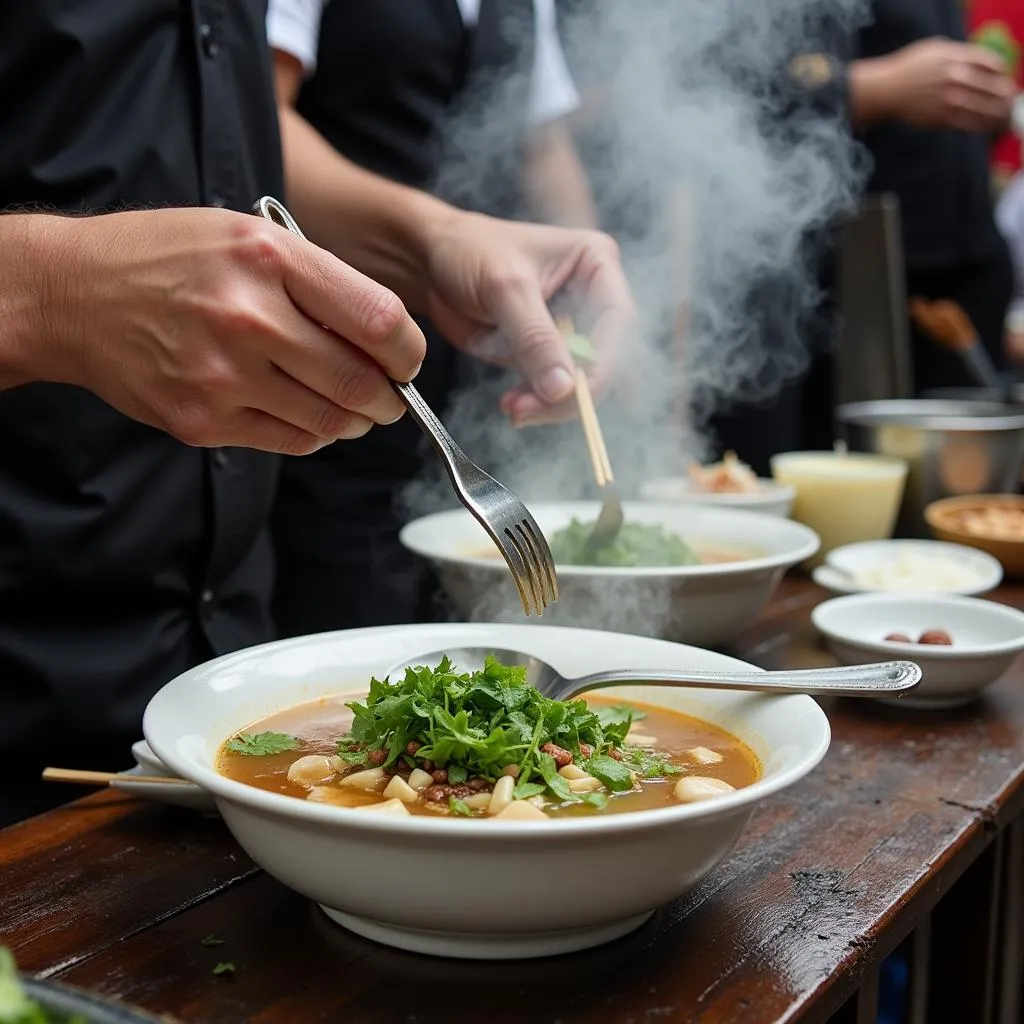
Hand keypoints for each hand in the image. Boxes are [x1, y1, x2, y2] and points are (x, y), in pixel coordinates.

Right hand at [17, 208, 424, 452]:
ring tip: (351, 407)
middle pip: (361, 382)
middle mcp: (248, 318)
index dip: (408, 351)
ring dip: (355, 421)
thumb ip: (318, 281)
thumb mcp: (247, 237)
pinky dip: (313, 434)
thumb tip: (385, 338)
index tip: (406, 359)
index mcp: (269, 259)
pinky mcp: (202, 421)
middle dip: (390, 399)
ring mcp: (222, 376)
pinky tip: (307, 414)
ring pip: (330, 421)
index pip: (379, 320)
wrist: (73, 295)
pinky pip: (290, 442)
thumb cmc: (168, 258)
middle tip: (390, 398)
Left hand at [420, 212, 635, 424]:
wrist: (432, 261)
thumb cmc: (469, 251)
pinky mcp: (548, 352)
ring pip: (581, 380)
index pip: (617, 321)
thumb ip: (535, 337)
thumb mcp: (504, 288)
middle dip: (572, 391)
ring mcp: (571, 328)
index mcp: (596, 263)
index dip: (602, 362)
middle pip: (605, 358)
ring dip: (551, 404)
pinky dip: (537, 404)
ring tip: (514, 410)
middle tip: (531, 410)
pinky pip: (554, 388)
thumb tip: (563, 387)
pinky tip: (513, 405)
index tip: (573, 392)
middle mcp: (593, 296)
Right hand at [881, 38, 1015, 131]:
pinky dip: (980, 126)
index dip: (1001, 73)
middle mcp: (956, 78)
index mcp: (957, 58)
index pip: (993, 64)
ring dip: (998, 114)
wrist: (886, 91)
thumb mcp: (937, 49)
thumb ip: (960, 54)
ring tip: (1002, 116)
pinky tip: (985, 126)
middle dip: (1005, 95)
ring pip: (985, 109)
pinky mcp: (941, 119)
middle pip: (993, 87)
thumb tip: (981, 63)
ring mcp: (949, 100)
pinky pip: (968, 124)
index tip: (1001, 78)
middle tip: (1007, 100)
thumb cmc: (910, 68)